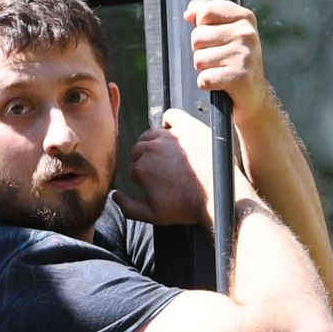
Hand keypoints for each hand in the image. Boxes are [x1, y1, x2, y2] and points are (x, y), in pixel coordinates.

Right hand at [123, 107, 217, 227]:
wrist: (218, 195)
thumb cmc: (187, 206)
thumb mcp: (154, 216)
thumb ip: (128, 207)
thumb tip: (115, 196)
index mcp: (141, 168)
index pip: (134, 168)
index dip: (144, 178)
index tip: (157, 184)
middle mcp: (152, 148)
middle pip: (140, 149)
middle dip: (147, 160)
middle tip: (162, 171)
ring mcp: (171, 136)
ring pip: (152, 134)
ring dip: (155, 142)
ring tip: (167, 155)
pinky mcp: (189, 127)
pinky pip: (172, 115)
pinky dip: (169, 121)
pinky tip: (174, 132)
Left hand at [184, 0, 276, 115]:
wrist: (255, 93)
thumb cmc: (237, 59)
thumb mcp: (228, 31)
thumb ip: (209, 15)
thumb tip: (190, 12)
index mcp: (244, 18)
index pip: (205, 11)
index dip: (200, 26)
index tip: (212, 36)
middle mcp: (246, 33)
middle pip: (197, 36)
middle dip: (200, 51)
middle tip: (218, 58)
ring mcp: (243, 55)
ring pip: (198, 59)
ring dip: (203, 69)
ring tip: (220, 70)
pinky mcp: (238, 77)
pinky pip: (204, 79)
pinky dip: (207, 84)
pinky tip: (220, 83)